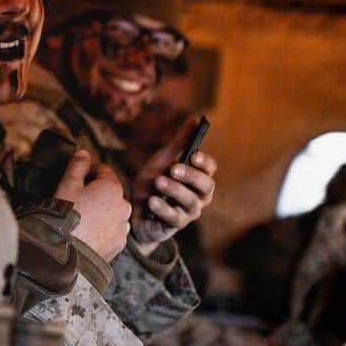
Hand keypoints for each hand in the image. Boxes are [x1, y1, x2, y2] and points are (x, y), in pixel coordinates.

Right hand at [55, 150, 130, 262]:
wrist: (67, 253)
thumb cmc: (66, 216)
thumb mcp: (67, 184)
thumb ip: (77, 165)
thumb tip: (84, 153)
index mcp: (112, 188)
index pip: (103, 170)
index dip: (88, 172)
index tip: (75, 180)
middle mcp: (124, 206)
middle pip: (109, 192)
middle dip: (95, 193)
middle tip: (75, 202)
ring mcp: (123, 226)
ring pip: (112, 212)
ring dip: (101, 212)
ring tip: (81, 220)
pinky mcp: (119, 244)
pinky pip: (111, 230)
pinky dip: (102, 229)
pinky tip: (87, 233)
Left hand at [130, 115, 216, 250]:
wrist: (136, 209)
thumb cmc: (155, 182)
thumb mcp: (164, 159)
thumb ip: (180, 142)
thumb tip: (195, 119)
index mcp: (199, 178)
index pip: (210, 169)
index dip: (204, 162)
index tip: (192, 154)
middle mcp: (199, 196)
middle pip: (205, 187)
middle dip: (190, 176)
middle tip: (173, 168)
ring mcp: (188, 213)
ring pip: (190, 202)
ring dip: (175, 190)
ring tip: (159, 181)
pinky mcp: (174, 226)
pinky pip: (174, 219)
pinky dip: (163, 209)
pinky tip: (152, 200)